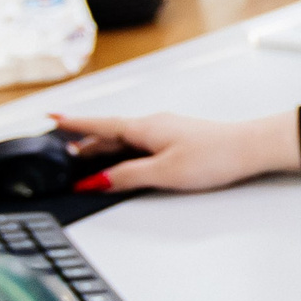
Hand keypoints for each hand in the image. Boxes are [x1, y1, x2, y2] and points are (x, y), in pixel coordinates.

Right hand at [48, 110, 300, 192]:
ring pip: (125, 139)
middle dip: (84, 142)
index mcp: (144, 128)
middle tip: (60, 152)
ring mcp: (165, 131)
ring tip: (83, 160)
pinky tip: (123, 162)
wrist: (250, 148)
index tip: (51, 118)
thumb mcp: (164, 172)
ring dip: (103, 149)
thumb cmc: (213, 156)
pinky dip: (123, 152)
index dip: (74, 124)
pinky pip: (139, 143)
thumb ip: (128, 177)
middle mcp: (152, 124)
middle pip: (109, 133)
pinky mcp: (176, 139)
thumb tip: (97, 181)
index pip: (100, 125)